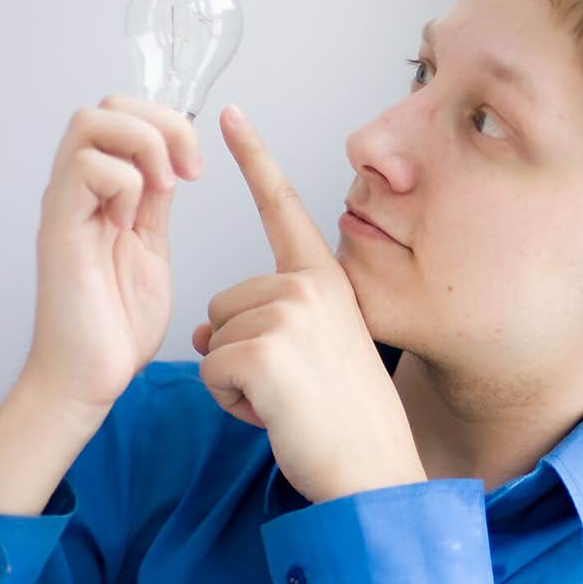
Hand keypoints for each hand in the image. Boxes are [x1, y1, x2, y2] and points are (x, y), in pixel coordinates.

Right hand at [29, 94, 201, 419]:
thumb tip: (172, 165)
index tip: (197, 170)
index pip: (127, 116)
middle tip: (187, 173)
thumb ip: (154, 205)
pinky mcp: (61, 227)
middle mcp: (80, 189)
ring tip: (162, 191)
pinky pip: (88, 168)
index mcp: (105, 191)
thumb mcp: (151, 250)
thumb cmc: (116, 326)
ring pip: (92, 121)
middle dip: (161, 124)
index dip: (169, 125)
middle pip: (108, 105)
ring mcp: (68, 204)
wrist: (90, 376)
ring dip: (143, 146)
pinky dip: (123, 183)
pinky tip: (130, 222)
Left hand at [193, 106, 426, 504]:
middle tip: (293, 388)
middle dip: (241, 352)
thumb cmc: (348, 419)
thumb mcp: (320, 352)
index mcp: (327, 280)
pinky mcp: (265, 350)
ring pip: (216, 338)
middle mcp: (310, 285)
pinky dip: (232, 403)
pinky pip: (212, 371)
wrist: (373, 469)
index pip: (284, 210)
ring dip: (236, 381)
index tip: (230, 115)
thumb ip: (271, 323)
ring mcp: (288, 314)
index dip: (255, 159)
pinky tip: (274, 415)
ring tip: (287, 402)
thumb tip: (209, 332)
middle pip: (226, 302)